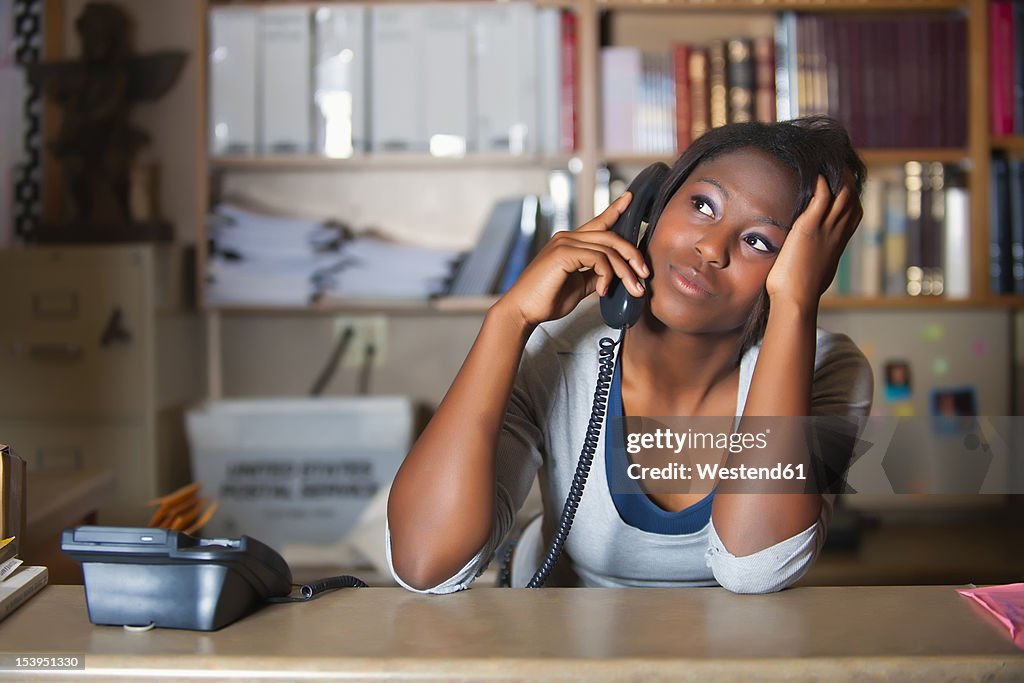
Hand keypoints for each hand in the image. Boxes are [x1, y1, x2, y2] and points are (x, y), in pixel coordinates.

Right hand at [495, 193, 649, 328]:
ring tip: (633, 289)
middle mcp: (567, 237)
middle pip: (611, 236)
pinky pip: (598, 258)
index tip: (629, 199)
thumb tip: (614, 273)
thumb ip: (595, 274)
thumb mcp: (579, 285)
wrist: (524, 311)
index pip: (598, 222)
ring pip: (608, 249)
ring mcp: (564, 243)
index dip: (614, 210)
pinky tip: (604, 290)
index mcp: (570, 243)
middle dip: (632, 255)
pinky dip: (607, 275)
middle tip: (644, 274)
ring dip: (625, 271)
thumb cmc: (546, 300)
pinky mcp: (563, 253)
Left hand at [765, 173, 863, 310]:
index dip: (851, 197)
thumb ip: (817, 261)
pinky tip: (816, 175)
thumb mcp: (817, 271)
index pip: (854, 212)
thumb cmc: (800, 291)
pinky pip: (821, 198)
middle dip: (845, 180)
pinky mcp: (809, 228)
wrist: (796, 298)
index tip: (841, 186)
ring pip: (842, 195)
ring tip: (825, 167)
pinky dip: (821, 184)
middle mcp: (837, 233)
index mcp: (838, 243)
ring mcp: (825, 229)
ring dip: (836, 179)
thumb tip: (812, 262)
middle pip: (852, 198)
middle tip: (833, 167)